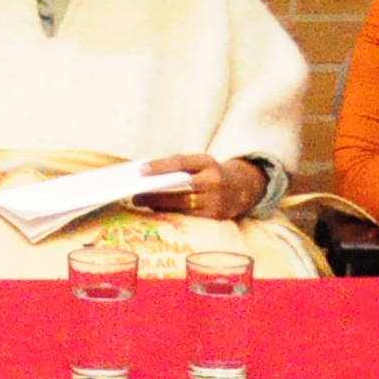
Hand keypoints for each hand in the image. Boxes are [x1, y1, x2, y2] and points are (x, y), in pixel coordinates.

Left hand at [132, 156, 260, 222]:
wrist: (242, 188)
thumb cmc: (212, 174)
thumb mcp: (200, 164)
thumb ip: (180, 167)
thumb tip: (148, 174)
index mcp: (208, 162)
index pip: (182, 162)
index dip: (161, 166)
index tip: (141, 169)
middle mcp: (214, 180)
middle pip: (180, 186)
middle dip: (156, 191)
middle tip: (135, 194)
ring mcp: (216, 199)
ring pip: (182, 204)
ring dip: (159, 204)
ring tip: (141, 202)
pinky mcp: (216, 215)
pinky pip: (188, 215)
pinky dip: (171, 212)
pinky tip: (157, 210)